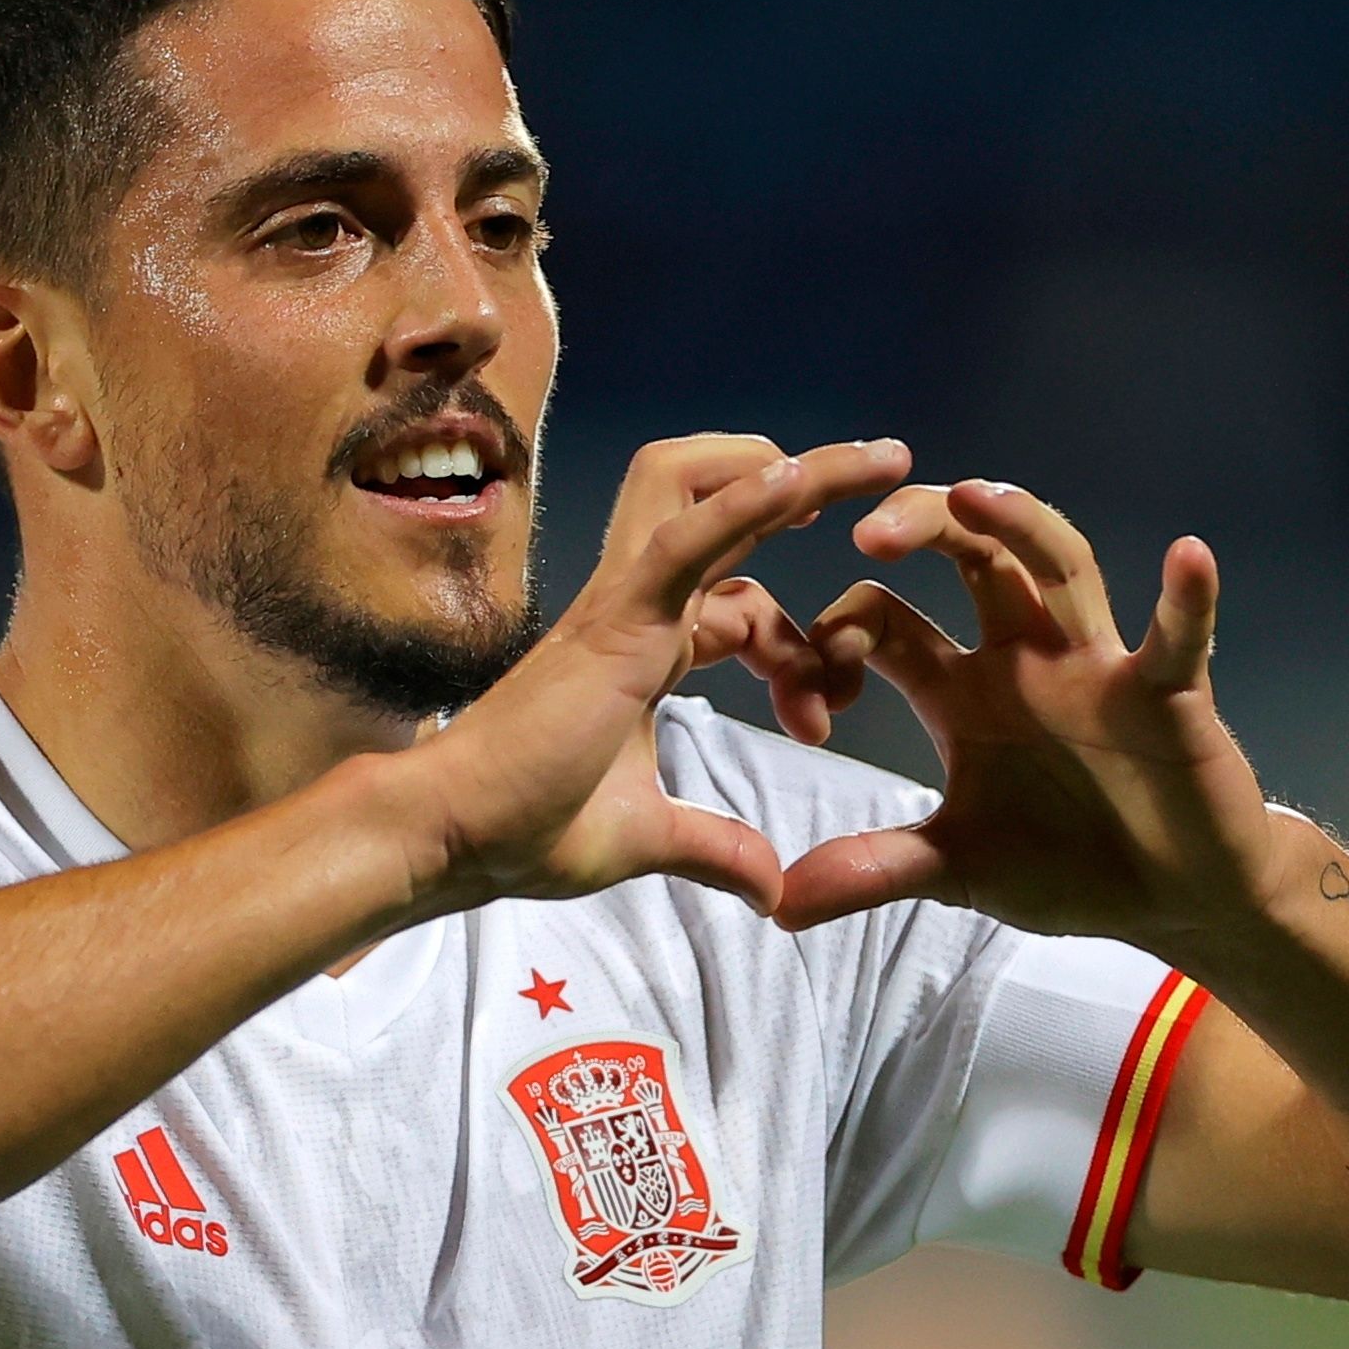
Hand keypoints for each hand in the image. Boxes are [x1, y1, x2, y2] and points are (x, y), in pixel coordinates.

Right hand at [398, 434, 910, 913]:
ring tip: (870, 460)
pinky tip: (798, 480)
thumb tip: (772, 888)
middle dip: (812, 484)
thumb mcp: (648, 840)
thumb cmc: (525, 833)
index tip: (826, 723)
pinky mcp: (612, 618)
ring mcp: (623, 602)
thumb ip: (712, 849)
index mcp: (644, 647)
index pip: (744, 605)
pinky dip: (739, 504)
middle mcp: (636, 607)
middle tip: (894, 478)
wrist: (453, 839)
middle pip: (725, 507)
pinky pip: (680, 537)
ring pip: (697, 485)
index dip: (801, 651)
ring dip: (788, 466)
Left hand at [776, 479, 1288, 946]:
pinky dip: (1187, 600)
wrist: (1172, 899)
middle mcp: (1025, 655)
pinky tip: (1187, 557)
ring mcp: (1098, 666)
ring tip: (979, 497)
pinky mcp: (1168, 695)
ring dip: (1024, 527)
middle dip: (922, 527)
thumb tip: (780, 906)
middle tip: (866, 533)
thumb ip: (874, 871)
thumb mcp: (957, 869)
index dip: (837, 640)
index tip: (806, 706)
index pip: (885, 619)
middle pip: (971, 553)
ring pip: (1061, 567)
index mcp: (962, 688)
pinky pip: (1180, 638)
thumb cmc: (1069, 864)